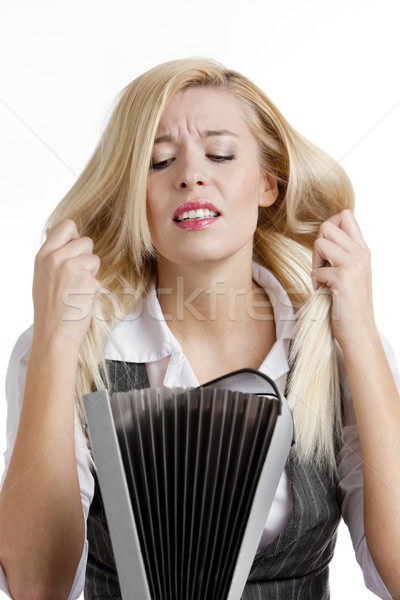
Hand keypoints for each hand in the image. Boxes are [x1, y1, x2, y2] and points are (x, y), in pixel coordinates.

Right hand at [32, 219, 100, 350]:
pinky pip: (98, 277)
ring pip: (94, 258)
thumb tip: (69, 239)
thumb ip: (55, 257)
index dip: (75, 237)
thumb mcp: (43, 277)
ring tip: (78, 290)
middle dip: (86, 257)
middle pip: (85, 241)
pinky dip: (94, 289)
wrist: (54, 334)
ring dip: (92, 273)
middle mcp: (56, 258)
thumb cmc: (51, 309)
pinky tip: (82, 300)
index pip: (66, 226)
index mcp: (43, 255)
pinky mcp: (86, 280)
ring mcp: (71, 268)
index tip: (74, 253)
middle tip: (77, 277)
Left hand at [311, 209, 376, 348]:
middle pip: (328, 226)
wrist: (359, 330)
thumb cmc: (349, 303)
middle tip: (321, 265)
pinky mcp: (343, 279)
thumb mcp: (351, 271)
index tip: (327, 248)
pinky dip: (315, 281)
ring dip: (315, 262)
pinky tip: (323, 291)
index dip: (329, 227)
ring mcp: (353, 265)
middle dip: (317, 245)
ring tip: (321, 278)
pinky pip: (317, 269)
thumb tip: (323, 235)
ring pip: (321, 242)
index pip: (346, 215)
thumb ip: (341, 252)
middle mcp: (360, 254)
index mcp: (362, 249)